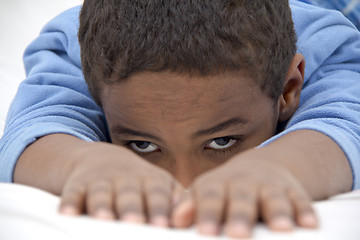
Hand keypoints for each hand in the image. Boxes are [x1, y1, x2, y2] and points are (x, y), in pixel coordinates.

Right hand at [59, 142, 182, 226]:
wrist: (101, 158)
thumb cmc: (138, 180)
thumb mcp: (160, 184)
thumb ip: (176, 200)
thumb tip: (190, 218)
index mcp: (150, 180)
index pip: (157, 193)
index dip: (159, 207)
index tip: (163, 225)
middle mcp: (125, 179)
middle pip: (129, 193)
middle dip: (131, 208)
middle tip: (134, 224)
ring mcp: (101, 180)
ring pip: (101, 193)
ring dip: (102, 206)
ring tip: (103, 219)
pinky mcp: (78, 184)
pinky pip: (72, 193)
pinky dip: (69, 203)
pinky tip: (67, 214)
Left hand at [171, 148, 317, 237]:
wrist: (260, 166)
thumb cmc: (226, 188)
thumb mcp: (207, 192)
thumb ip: (192, 206)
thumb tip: (174, 221)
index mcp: (219, 184)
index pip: (211, 198)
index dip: (208, 214)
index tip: (206, 232)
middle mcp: (244, 182)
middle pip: (242, 198)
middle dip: (241, 215)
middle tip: (238, 233)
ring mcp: (268, 185)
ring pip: (273, 197)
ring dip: (277, 212)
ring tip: (281, 229)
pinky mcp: (291, 190)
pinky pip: (300, 198)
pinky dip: (305, 210)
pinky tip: (309, 224)